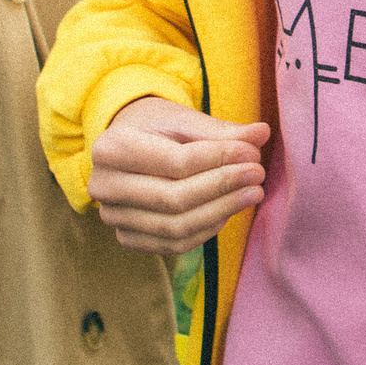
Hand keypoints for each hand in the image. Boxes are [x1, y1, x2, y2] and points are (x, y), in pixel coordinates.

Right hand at [85, 95, 269, 254]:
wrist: (128, 144)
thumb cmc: (158, 127)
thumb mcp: (185, 120)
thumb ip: (221, 131)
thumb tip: (261, 134)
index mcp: (111, 147)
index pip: (176, 162)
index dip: (219, 159)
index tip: (253, 153)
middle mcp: (103, 185)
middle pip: (174, 198)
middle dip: (223, 187)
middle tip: (258, 175)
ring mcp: (112, 217)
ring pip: (175, 227)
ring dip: (221, 212)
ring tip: (253, 193)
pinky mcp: (126, 238)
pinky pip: (173, 245)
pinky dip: (206, 230)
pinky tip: (229, 211)